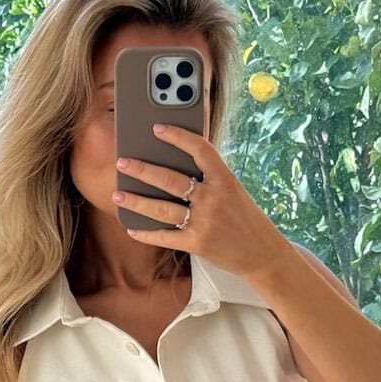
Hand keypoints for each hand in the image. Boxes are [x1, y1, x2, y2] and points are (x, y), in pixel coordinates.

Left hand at [113, 123, 282, 279]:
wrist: (262, 253)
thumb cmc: (245, 219)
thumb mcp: (233, 191)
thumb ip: (209, 179)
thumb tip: (172, 169)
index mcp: (224, 178)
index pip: (199, 149)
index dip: (177, 136)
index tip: (157, 128)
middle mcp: (213, 198)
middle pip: (170, 179)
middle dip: (142, 170)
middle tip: (122, 162)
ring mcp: (204, 221)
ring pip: (161, 208)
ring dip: (136, 201)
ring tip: (118, 194)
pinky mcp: (197, 244)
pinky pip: (165, 236)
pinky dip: (146, 233)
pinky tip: (131, 228)